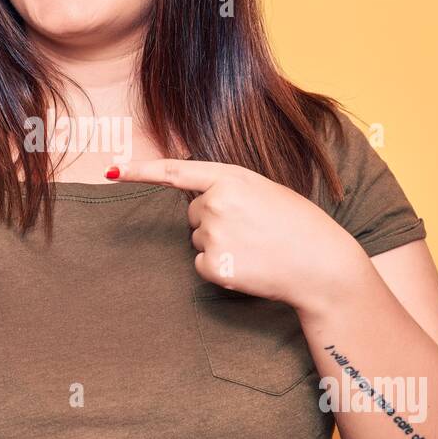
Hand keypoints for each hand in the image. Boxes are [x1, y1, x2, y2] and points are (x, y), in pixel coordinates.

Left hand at [108, 159, 363, 313]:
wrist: (321, 264)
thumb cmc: (298, 225)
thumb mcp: (265, 191)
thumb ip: (229, 188)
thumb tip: (197, 200)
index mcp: (231, 177)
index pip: (177, 171)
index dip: (143, 170)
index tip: (116, 170)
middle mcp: (216, 202)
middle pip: (192, 213)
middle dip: (215, 221)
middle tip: (252, 230)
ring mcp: (213, 234)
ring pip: (198, 239)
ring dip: (220, 244)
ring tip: (256, 247)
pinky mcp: (213, 265)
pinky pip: (201, 265)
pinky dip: (220, 268)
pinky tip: (248, 266)